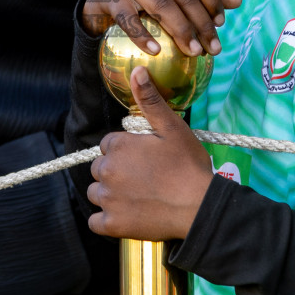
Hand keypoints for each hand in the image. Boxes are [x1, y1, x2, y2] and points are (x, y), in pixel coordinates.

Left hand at [87, 66, 214, 240]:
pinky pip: (95, 222)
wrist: (200, 207)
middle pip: (100, 169)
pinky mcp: (112, 225)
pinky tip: (125, 215)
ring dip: (109, 194)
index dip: (125, 151)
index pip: (107, 145)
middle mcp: (107, 171)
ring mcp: (108, 199)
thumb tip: (136, 70)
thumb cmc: (188, 166)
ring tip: (137, 196)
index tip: (144, 159)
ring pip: (96, 193)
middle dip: (116, 171)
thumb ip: (150, 100)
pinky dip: (106, 220)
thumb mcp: (172, 128)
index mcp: (118, 146)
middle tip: (144, 178)